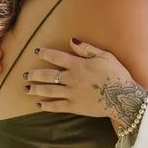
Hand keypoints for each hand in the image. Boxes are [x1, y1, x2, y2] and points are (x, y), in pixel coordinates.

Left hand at [24, 38, 147, 128]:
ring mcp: (71, 94)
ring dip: (36, 89)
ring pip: (49, 90)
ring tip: (27, 88)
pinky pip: (56, 106)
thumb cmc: (116, 74)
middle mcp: (71, 78)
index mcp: (78, 65)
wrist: (121, 97)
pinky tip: (39, 104)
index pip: (57, 57)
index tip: (36, 51)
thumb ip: (87, 49)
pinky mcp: (74, 107)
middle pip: (48, 75)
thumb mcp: (105, 56)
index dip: (46, 53)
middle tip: (25, 75)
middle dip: (35, 74)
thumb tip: (72, 40)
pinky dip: (46, 105)